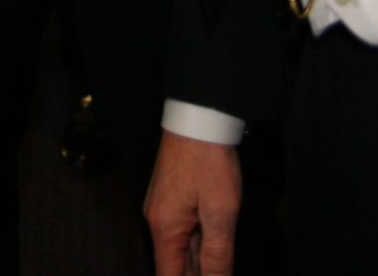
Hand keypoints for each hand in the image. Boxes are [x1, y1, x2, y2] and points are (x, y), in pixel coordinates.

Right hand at [145, 131, 240, 275]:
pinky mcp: (170, 197)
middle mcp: (156, 221)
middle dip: (196, 273)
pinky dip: (198, 242)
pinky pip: (182, 231)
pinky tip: (215, 243)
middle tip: (220, 268)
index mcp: (164, 229)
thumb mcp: (220, 213)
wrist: (199, 118)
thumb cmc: (210, 164)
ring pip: (180, 247)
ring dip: (200, 260)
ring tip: (220, 258)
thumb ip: (217, 255)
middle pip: (173, 264)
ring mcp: (162, 208)